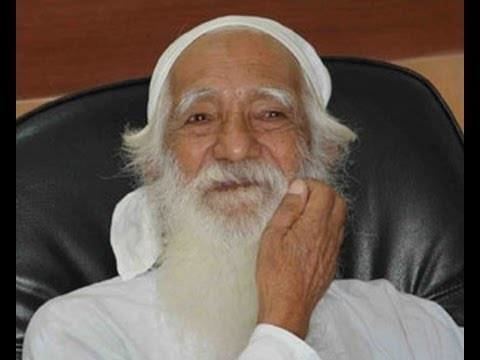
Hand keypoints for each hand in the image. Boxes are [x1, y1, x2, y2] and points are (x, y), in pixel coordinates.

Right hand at [255, 179, 346, 338]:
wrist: (288, 306)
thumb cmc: (276, 273)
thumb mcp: (272, 236)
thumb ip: (288, 209)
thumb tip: (298, 187)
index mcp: (314, 225)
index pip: (325, 191)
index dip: (310, 185)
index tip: (295, 191)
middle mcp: (330, 235)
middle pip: (339, 201)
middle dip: (322, 193)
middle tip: (302, 199)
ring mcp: (334, 248)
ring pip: (340, 217)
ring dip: (325, 209)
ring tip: (303, 216)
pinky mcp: (332, 260)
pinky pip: (337, 234)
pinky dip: (326, 225)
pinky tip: (308, 234)